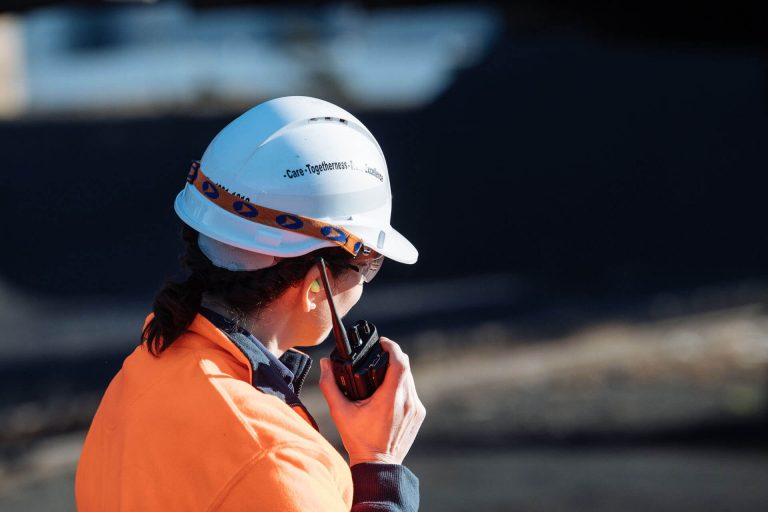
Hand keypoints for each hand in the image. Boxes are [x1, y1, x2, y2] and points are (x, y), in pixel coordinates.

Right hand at [319, 337, 425, 465]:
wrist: (377, 466)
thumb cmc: (358, 440)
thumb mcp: (340, 412)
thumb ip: (330, 385)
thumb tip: (325, 364)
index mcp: (391, 397)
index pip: (399, 361)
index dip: (391, 347)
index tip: (381, 342)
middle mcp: (408, 400)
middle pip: (405, 367)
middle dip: (392, 358)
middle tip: (377, 355)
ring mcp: (416, 408)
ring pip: (409, 379)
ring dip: (397, 372)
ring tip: (381, 372)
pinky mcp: (419, 415)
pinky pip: (412, 392)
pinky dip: (401, 387)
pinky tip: (388, 392)